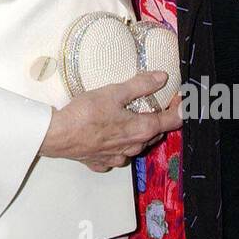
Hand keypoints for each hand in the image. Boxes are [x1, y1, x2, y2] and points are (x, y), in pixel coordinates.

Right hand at [41, 71, 181, 170]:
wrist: (58, 136)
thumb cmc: (86, 113)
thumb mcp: (114, 92)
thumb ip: (140, 84)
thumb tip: (162, 77)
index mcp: (141, 129)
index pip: (171, 121)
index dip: (179, 109)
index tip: (181, 98)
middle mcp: (133, 147)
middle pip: (155, 133)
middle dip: (159, 119)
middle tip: (155, 103)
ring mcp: (117, 157)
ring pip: (136, 145)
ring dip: (138, 132)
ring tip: (131, 118)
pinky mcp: (101, 161)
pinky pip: (116, 154)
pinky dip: (117, 144)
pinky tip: (108, 136)